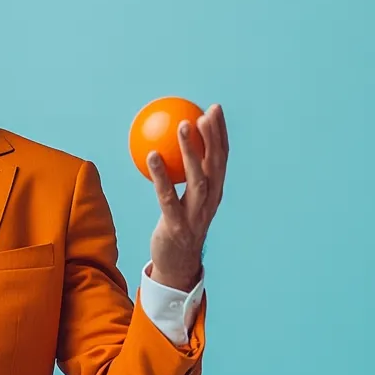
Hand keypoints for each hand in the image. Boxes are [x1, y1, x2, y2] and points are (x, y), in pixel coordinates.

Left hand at [148, 103, 228, 290]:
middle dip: (213, 137)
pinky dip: (160, 176)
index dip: (220, 132)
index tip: (214, 108)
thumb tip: (171, 145)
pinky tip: (151, 156)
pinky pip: (166, 197)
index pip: (222, 157)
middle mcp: (211, 201)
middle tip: (204, 113)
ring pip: (197, 179)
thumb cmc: (180, 224)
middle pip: (216, 165)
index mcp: (216, 191)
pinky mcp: (177, 226)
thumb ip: (184, 174)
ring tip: (182, 126)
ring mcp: (196, 215)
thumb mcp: (185, 197)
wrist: (178, 265)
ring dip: (191, 151)